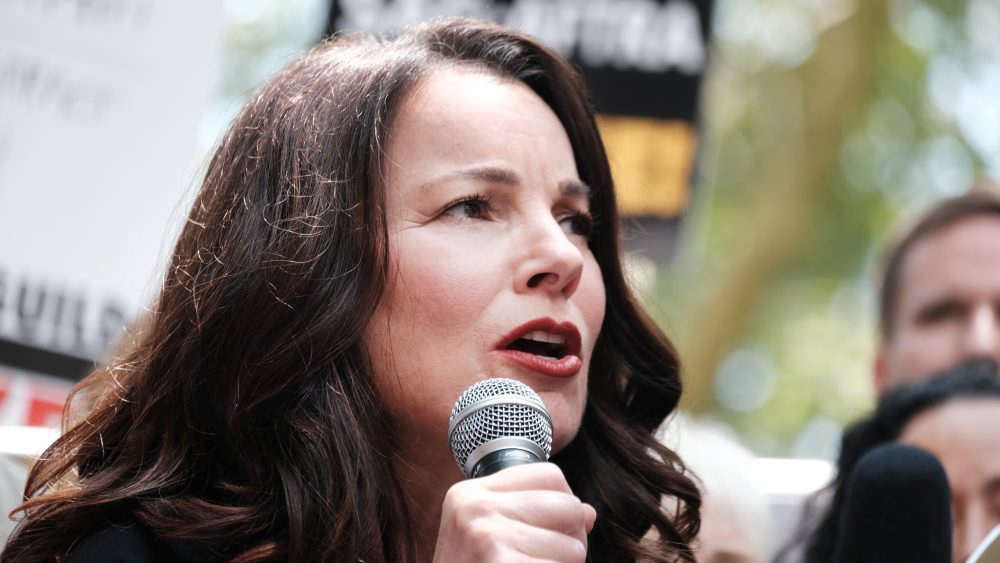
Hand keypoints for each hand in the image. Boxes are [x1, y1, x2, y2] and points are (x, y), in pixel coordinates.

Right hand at [432, 462, 596, 561]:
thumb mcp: (487, 541)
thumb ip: (533, 518)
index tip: (547, 534)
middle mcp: (474, 506)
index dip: (563, 506)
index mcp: (468, 494)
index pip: (550, 476)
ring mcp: (486, 534)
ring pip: (574, 546)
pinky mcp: (501, 560)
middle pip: (568, 506)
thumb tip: (587, 513)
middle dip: (570, 542)